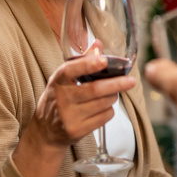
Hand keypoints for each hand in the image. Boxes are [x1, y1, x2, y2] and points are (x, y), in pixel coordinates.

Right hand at [12, 52, 135, 176]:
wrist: (45, 132)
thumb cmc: (58, 100)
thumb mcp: (63, 81)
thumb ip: (81, 62)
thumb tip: (98, 44)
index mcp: (57, 81)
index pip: (71, 70)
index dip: (89, 64)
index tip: (104, 60)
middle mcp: (61, 98)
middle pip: (96, 89)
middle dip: (117, 84)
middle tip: (131, 81)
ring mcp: (69, 116)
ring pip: (104, 103)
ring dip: (113, 97)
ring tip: (111, 94)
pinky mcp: (77, 130)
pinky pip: (104, 117)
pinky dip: (109, 111)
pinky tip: (103, 108)